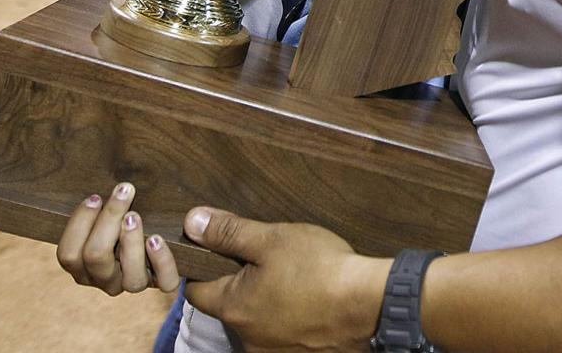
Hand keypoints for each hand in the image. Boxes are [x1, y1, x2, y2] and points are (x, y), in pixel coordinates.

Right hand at [56, 182, 180, 294]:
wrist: (162, 233)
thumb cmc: (126, 215)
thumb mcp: (107, 210)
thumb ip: (97, 204)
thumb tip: (102, 193)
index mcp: (84, 264)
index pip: (68, 255)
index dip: (79, 224)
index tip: (96, 197)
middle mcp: (106, 279)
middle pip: (95, 259)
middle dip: (107, 221)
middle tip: (123, 192)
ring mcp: (134, 282)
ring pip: (130, 277)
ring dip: (131, 243)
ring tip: (135, 216)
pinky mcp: (163, 281)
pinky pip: (165, 280)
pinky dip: (162, 260)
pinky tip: (157, 238)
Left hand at [182, 206, 390, 352]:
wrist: (369, 305)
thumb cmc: (320, 269)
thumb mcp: (271, 239)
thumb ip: (229, 232)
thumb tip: (192, 222)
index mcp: (233, 308)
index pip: (196, 290)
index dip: (206, 266)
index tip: (224, 251)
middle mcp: (246, 338)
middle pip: (229, 306)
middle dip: (242, 283)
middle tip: (269, 260)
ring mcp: (272, 351)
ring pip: (256, 320)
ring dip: (267, 301)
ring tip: (294, 279)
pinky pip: (281, 333)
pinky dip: (288, 316)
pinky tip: (307, 299)